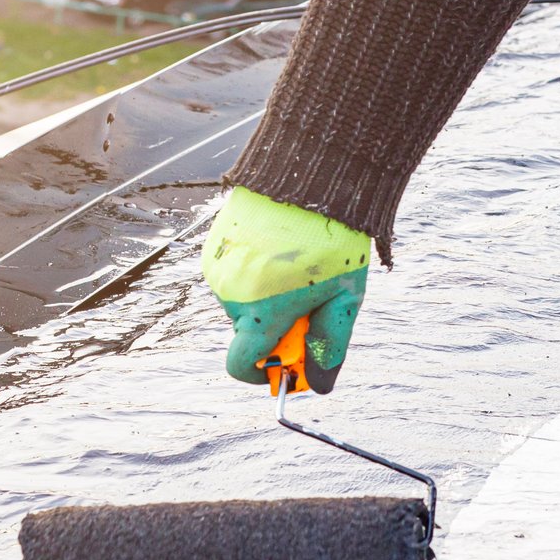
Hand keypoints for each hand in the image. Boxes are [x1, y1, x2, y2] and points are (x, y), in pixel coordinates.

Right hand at [200, 187, 369, 392]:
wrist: (311, 175)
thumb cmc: (333, 240)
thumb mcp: (344, 298)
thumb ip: (329, 345)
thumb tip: (319, 385)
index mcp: (258, 313)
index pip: (240, 366)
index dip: (262, 374)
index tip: (284, 365)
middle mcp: (229, 293)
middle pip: (247, 332)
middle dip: (275, 330)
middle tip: (311, 304)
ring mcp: (218, 267)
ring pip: (242, 303)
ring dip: (266, 299)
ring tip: (298, 268)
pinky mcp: (215, 244)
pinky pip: (234, 275)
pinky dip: (255, 275)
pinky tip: (282, 251)